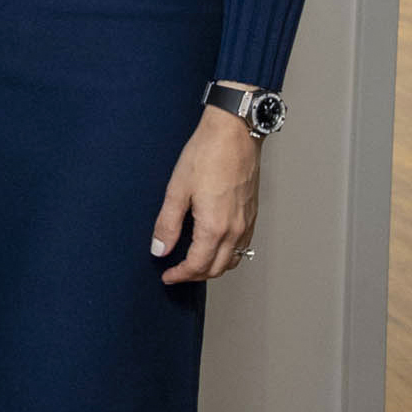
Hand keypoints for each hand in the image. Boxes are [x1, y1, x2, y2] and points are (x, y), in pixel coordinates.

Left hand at [152, 106, 261, 282]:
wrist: (234, 134)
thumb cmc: (206, 155)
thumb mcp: (177, 189)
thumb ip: (167, 223)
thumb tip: (159, 249)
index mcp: (215, 227)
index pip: (198, 265)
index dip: (180, 275)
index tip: (167, 277)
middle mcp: (236, 230)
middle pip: (217, 268)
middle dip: (195, 275)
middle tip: (176, 273)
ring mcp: (247, 223)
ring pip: (233, 260)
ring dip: (213, 267)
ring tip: (193, 263)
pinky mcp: (252, 214)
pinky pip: (242, 246)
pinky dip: (227, 254)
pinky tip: (214, 245)